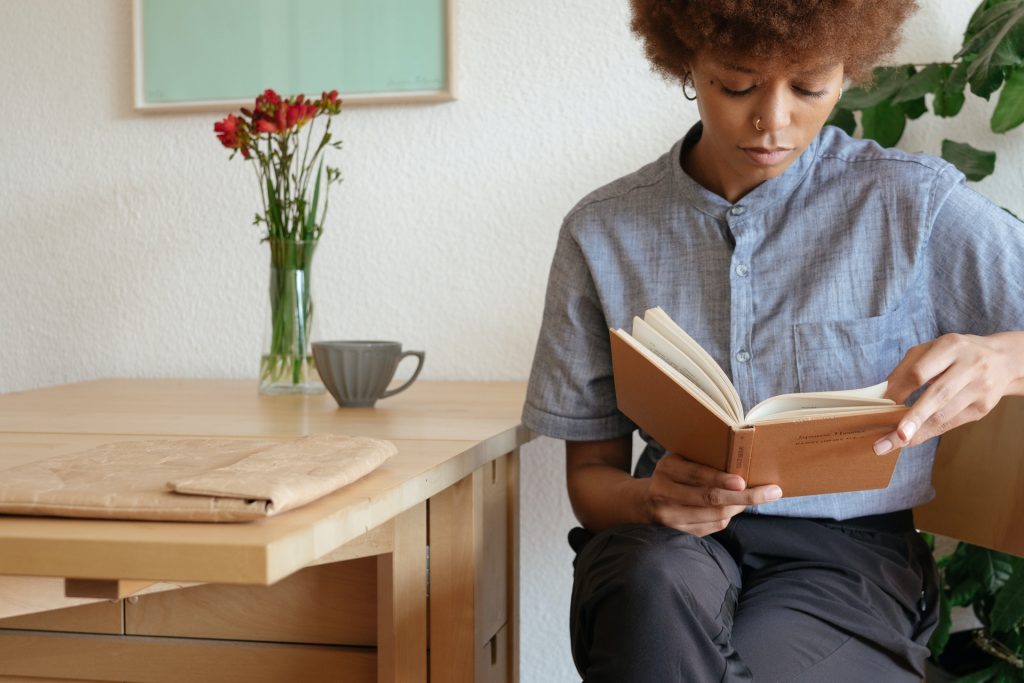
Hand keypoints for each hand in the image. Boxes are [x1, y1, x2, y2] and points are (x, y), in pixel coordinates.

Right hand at [643, 452, 782, 535]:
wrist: (642, 502)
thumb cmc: (671, 476)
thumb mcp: (679, 462)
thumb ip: (702, 462)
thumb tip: (742, 468)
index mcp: (666, 469)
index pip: (697, 475)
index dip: (721, 479)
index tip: (744, 481)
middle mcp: (664, 493)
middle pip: (710, 499)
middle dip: (744, 496)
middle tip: (771, 492)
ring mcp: (669, 517)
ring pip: (714, 515)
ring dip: (740, 507)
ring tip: (759, 497)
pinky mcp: (677, 533)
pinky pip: (710, 527)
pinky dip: (727, 518)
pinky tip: (736, 508)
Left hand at [874, 331, 1023, 454]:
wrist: (1001, 360)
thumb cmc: (955, 355)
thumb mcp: (931, 350)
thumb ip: (907, 368)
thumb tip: (884, 394)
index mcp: (951, 346)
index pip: (921, 371)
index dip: (901, 389)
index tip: (882, 404)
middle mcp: (970, 366)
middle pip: (937, 395)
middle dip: (915, 417)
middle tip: (897, 436)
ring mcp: (980, 388)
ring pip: (945, 414)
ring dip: (918, 431)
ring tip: (894, 443)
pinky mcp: (983, 407)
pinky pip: (952, 422)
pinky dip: (929, 432)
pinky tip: (912, 439)